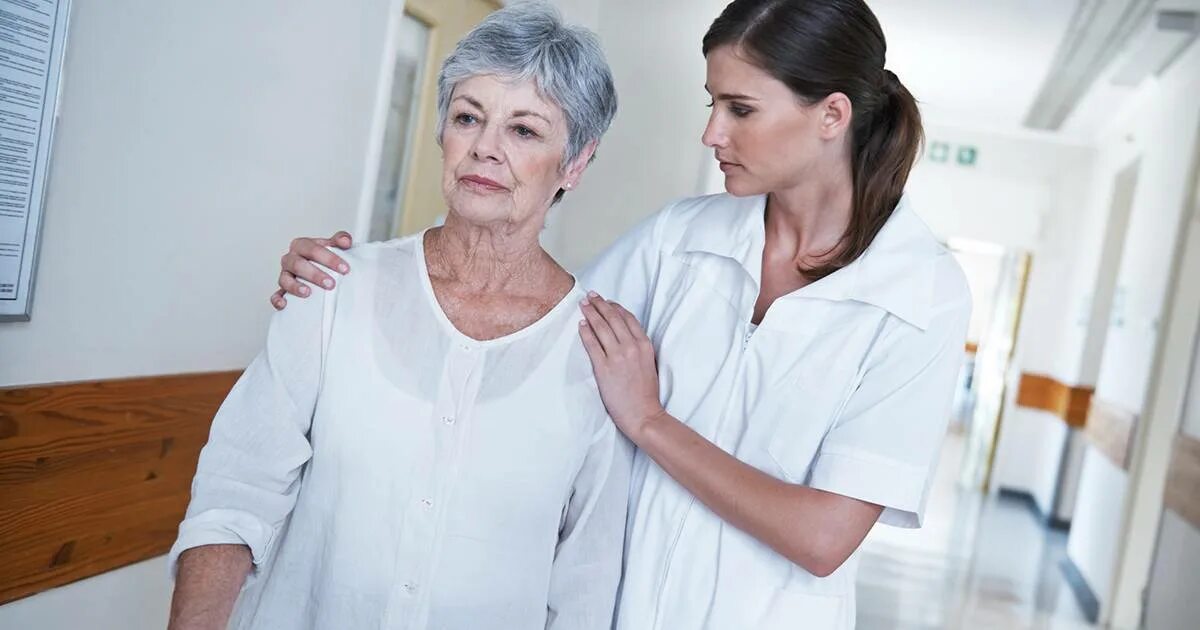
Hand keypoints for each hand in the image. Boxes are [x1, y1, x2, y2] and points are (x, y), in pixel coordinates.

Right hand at [270, 231, 353, 309]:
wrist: (320, 268)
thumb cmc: (324, 257)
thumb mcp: (333, 246)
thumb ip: (340, 240)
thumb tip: (346, 241)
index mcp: (302, 245)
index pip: (313, 249)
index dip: (329, 258)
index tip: (345, 269)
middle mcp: (291, 259)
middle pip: (298, 264)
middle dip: (315, 274)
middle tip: (330, 284)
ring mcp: (285, 274)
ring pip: (285, 279)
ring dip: (295, 286)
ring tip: (307, 293)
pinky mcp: (282, 290)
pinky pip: (276, 295)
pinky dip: (278, 299)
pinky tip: (284, 304)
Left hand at [578, 291, 666, 439]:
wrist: (643, 414)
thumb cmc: (646, 393)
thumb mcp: (648, 363)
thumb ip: (638, 348)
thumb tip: (624, 336)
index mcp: (644, 344)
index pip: (628, 318)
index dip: (615, 307)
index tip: (606, 301)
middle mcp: (631, 346)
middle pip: (613, 318)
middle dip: (600, 304)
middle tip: (590, 296)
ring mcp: (617, 356)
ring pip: (601, 327)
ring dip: (591, 313)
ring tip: (583, 305)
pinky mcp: (604, 367)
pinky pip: (592, 344)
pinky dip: (586, 332)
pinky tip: (581, 325)